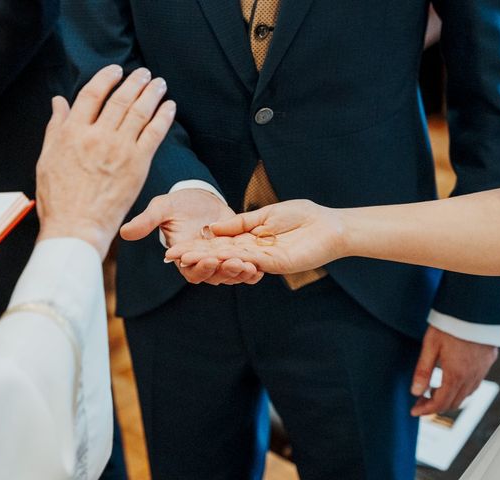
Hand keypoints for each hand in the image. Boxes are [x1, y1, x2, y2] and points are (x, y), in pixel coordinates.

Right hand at [36, 65, 175, 258]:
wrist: (77, 226)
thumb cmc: (58, 199)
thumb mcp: (47, 159)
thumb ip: (56, 127)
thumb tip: (59, 101)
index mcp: (71, 132)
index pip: (92, 94)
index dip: (106, 78)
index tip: (116, 70)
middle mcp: (96, 135)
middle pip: (119, 99)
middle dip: (135, 82)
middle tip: (145, 74)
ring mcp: (119, 149)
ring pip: (138, 112)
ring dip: (151, 94)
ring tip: (159, 84)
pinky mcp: (137, 164)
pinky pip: (154, 133)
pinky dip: (163, 117)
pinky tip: (169, 107)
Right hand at [120, 189, 262, 284]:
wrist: (200, 199)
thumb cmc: (178, 204)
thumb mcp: (162, 208)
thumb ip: (147, 221)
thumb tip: (124, 233)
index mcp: (184, 258)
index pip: (191, 270)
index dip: (200, 267)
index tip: (208, 258)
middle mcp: (202, 264)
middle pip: (214, 276)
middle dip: (225, 271)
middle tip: (236, 264)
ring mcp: (221, 261)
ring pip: (230, 274)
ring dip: (240, 273)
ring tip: (251, 267)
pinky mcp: (237, 254)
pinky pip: (245, 266)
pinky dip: (252, 270)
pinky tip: (261, 267)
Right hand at [165, 200, 346, 273]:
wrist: (328, 224)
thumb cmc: (301, 216)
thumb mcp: (264, 215)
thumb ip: (238, 224)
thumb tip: (212, 230)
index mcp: (246, 239)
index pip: (215, 245)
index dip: (194, 247)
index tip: (172, 248)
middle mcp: (250, 252)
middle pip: (218, 255)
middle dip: (195, 256)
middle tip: (172, 256)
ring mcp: (261, 259)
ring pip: (230, 261)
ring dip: (209, 261)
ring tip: (189, 259)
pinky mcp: (275, 263)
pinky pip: (250, 261)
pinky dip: (232, 260)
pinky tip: (216, 257)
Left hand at [410, 326, 497, 416]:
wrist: (475, 310)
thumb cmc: (449, 325)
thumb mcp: (430, 346)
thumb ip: (423, 370)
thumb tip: (415, 393)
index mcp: (456, 375)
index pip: (441, 402)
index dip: (426, 410)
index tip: (413, 412)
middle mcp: (471, 377)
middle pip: (454, 402)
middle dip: (435, 406)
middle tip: (419, 402)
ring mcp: (482, 370)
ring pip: (465, 395)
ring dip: (448, 398)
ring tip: (431, 392)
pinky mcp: (487, 362)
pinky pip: (474, 384)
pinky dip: (460, 390)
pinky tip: (450, 382)